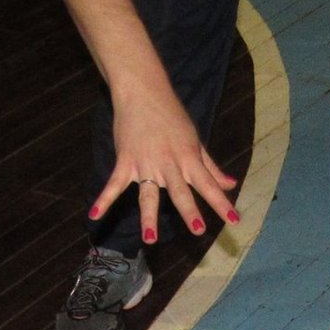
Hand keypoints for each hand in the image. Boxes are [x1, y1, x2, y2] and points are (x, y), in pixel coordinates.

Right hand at [89, 77, 239, 244]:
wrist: (143, 91)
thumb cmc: (172, 116)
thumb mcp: (195, 140)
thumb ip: (211, 167)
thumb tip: (230, 184)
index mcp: (189, 158)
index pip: (209, 184)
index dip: (222, 203)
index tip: (235, 220)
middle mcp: (169, 164)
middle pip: (180, 192)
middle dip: (189, 211)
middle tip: (198, 230)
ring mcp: (145, 163)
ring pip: (148, 194)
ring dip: (149, 216)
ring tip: (150, 238)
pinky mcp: (126, 161)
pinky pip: (115, 184)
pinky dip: (104, 199)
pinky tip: (94, 215)